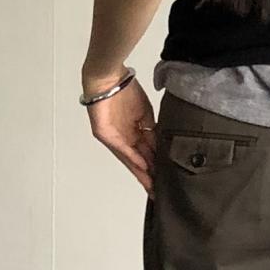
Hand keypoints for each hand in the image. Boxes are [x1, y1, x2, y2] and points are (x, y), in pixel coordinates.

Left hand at [86, 74, 157, 194]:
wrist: (109, 77)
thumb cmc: (125, 89)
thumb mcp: (146, 112)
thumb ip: (152, 130)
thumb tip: (162, 146)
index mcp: (133, 132)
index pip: (146, 153)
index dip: (155, 166)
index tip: (165, 179)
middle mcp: (123, 138)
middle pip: (138, 161)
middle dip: (148, 176)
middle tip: (158, 192)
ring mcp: (113, 137)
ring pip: (129, 159)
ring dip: (141, 173)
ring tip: (152, 186)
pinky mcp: (104, 134)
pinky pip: (121, 148)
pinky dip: (132, 158)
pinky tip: (142, 167)